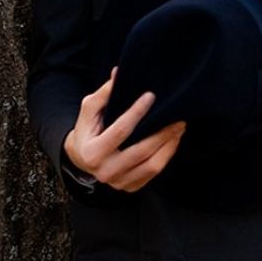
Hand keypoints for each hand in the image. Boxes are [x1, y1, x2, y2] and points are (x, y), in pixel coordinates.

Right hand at [63, 68, 185, 192]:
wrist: (82, 159)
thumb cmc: (87, 130)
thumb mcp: (89, 110)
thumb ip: (104, 93)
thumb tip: (119, 72)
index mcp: (92, 152)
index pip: (120, 130)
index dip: (137, 112)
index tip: (151, 96)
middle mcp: (105, 171)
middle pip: (141, 150)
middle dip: (162, 132)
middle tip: (177, 117)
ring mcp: (119, 183)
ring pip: (152, 165)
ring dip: (169, 145)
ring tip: (179, 128)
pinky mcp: (130, 187)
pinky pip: (154, 172)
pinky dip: (166, 156)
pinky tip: (172, 141)